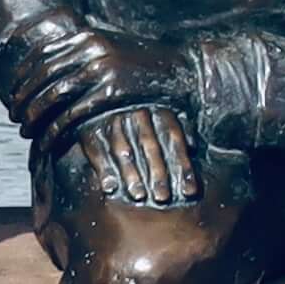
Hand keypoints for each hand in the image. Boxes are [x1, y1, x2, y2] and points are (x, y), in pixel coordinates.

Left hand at [13, 17, 181, 143]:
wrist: (181, 71)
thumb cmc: (142, 63)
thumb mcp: (112, 46)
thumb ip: (84, 49)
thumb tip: (50, 58)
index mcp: (88, 35)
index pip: (42, 55)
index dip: (22, 76)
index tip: (12, 94)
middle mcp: (92, 49)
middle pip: (43, 75)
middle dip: (23, 98)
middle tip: (13, 116)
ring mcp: (102, 70)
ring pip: (53, 95)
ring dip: (33, 115)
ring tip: (24, 129)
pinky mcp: (112, 93)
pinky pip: (73, 114)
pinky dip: (54, 129)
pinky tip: (45, 140)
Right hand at [66, 98, 201, 211]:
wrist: (101, 84)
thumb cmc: (141, 103)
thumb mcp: (164, 107)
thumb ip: (181, 125)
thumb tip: (193, 146)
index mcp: (157, 108)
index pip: (173, 139)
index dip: (183, 166)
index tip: (190, 192)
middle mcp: (136, 113)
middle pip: (149, 147)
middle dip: (157, 174)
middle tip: (163, 198)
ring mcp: (113, 120)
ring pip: (124, 151)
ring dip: (131, 174)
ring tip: (138, 196)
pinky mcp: (91, 129)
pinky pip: (98, 151)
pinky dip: (104, 170)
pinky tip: (110, 188)